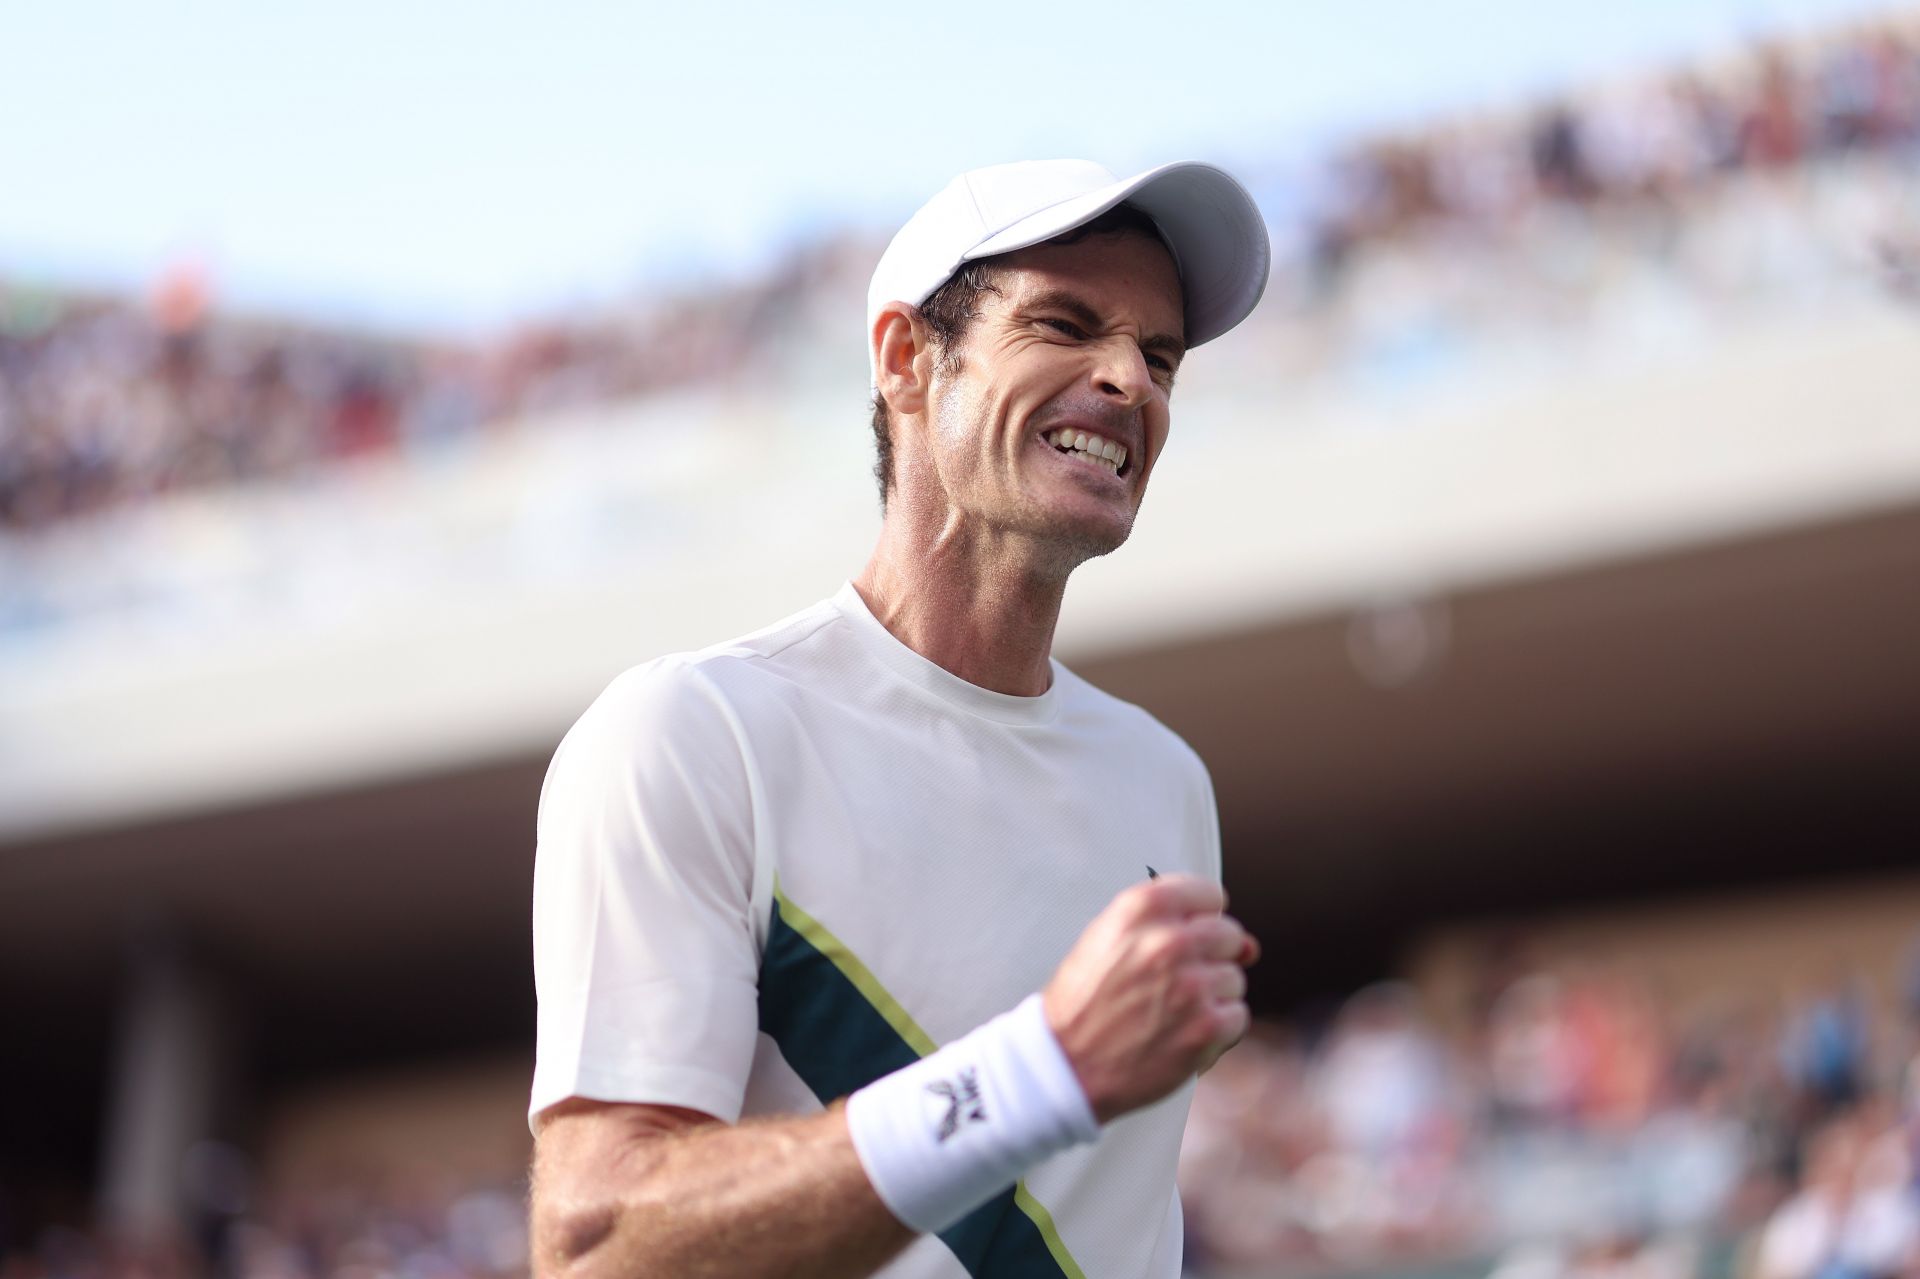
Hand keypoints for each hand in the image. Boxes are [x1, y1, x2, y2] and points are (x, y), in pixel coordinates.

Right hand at [1041, 875, 1259, 1123]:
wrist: (1066, 1066)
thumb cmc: (1086, 1004)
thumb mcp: (1109, 941)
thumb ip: (1172, 926)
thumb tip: (1249, 945)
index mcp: (1140, 910)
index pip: (1208, 894)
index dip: (1201, 918)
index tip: (1190, 936)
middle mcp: (1169, 941)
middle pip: (1229, 935)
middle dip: (1210, 959)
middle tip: (1173, 983)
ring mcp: (1192, 985)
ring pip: (1234, 979)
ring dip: (1211, 998)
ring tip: (1169, 1013)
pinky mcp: (1207, 1027)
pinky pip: (1237, 1016)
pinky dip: (1215, 1030)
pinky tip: (1180, 1035)